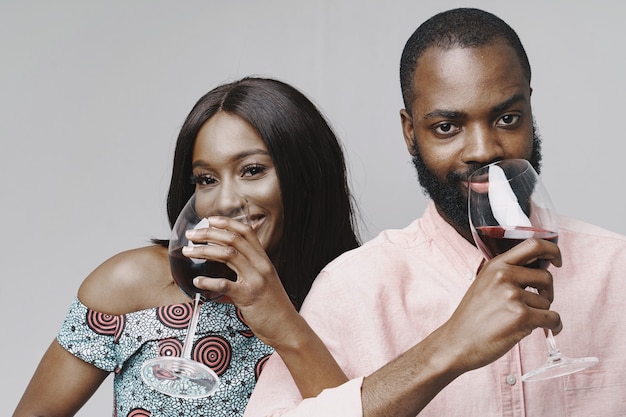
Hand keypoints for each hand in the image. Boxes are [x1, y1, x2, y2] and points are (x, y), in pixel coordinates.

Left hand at [182, 216, 299, 347]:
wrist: (286, 327)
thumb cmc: (273, 306)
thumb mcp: (266, 280)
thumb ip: (250, 268)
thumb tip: (227, 259)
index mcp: (264, 260)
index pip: (246, 232)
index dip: (227, 222)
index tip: (210, 219)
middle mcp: (261, 266)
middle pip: (233, 240)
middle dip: (209, 233)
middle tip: (192, 235)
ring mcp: (255, 280)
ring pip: (227, 255)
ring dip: (204, 250)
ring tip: (188, 251)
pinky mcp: (248, 297)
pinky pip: (224, 284)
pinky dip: (208, 281)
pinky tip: (197, 280)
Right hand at [439, 237, 561, 373]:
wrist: (457, 342)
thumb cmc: (471, 317)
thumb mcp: (483, 284)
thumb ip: (506, 274)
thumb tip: (536, 272)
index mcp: (495, 265)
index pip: (532, 245)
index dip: (552, 250)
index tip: (556, 259)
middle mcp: (504, 276)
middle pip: (546, 276)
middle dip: (547, 292)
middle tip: (537, 303)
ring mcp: (512, 296)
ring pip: (547, 301)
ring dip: (541, 313)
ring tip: (520, 321)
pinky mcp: (522, 317)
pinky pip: (553, 318)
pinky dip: (553, 326)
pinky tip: (547, 330)